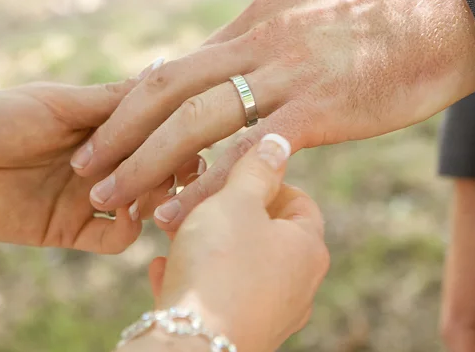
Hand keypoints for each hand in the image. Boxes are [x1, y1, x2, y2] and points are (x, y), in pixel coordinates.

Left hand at [0, 73, 198, 253]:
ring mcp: (88, 196)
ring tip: (147, 189)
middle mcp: (101, 161)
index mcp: (101, 126)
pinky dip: (127, 230)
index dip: (173, 133)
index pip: (153, 131)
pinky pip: (114, 238)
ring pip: (143, 204)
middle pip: (155, 168)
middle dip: (169, 167)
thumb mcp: (58, 102)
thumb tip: (164, 75)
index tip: (184, 132)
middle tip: (173, 166)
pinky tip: (123, 213)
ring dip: (153, 197)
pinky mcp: (69, 230)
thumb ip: (111, 101)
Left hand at [72, 0, 474, 229]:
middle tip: (82, 167)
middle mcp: (256, 43)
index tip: (109, 135)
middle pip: (164, 89)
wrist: (456, 7)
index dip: (136, 104)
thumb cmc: (395, 6)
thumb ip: (281, 1)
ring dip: (142, 162)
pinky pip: (247, 154)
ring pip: (192, 122)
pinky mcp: (319, 108)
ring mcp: (285, 75)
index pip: (179, 65)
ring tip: (108, 198)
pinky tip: (178, 216)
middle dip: (117, 130)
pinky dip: (205, 187)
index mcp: (255, 20)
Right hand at [138, 134, 328, 351]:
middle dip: (227, 212)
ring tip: (173, 229)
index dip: (264, 181)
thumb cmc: (219, 267)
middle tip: (194, 199)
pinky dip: (196, 278)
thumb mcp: (235, 202)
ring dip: (207, 244)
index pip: (299, 201)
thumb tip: (279, 142)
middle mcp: (298, 286)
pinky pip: (218, 298)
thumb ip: (256, 169)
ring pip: (239, 265)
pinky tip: (165, 268)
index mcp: (308, 249)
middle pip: (266, 234)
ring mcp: (270, 315)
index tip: (229, 174)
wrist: (192, 347)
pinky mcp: (239, 335)